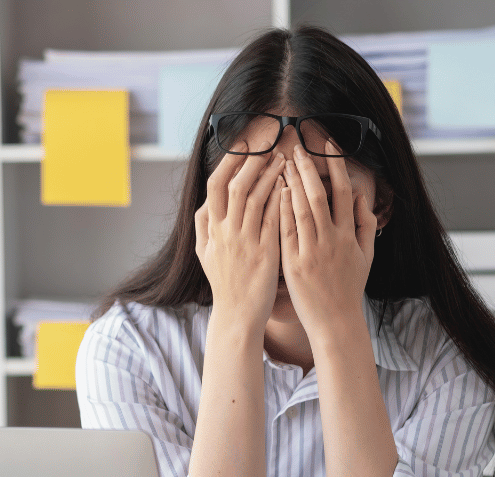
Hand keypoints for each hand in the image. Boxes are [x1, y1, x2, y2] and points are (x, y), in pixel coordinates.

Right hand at [195, 141, 286, 330]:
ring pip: (257, 199)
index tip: (243, 145)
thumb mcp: (203, 252)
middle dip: (252, 161)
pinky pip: (274, 219)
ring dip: (270, 175)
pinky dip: (281, 199)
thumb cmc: (225, 282)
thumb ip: (203, 225)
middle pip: (237, 186)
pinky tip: (291, 186)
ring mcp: (245, 242)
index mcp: (211, 229)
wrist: (237, 314)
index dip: (229, 162)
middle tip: (268, 144)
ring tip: (284, 159)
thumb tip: (205, 202)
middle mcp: (226, 233)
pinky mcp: (265, 253)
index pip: (215, 185)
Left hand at [280, 141, 377, 336]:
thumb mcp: (366, 257)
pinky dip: (280, 209)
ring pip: (300, 210)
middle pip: (319, 196)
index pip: (343, 192)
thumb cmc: (349, 289)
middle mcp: (331, 241)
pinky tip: (273, 192)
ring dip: (291, 183)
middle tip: (297, 147)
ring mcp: (311, 253)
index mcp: (349, 237)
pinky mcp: (293, 265)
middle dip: (308, 168)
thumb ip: (366, 225)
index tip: (327, 146)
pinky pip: (285, 231)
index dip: (336, 166)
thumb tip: (360, 197)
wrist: (336, 322)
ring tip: (282, 162)